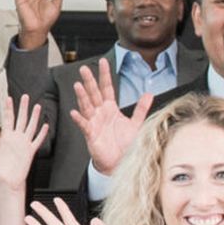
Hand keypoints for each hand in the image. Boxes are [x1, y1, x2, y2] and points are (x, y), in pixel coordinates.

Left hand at [0, 94, 47, 190]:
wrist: (7, 181)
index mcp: (6, 137)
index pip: (7, 119)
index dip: (8, 108)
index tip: (8, 98)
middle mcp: (16, 138)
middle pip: (21, 119)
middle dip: (23, 108)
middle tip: (25, 97)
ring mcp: (24, 144)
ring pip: (31, 127)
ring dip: (34, 117)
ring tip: (37, 107)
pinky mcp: (30, 151)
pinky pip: (38, 140)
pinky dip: (42, 134)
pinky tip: (45, 126)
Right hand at [70, 59, 151, 175]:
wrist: (120, 163)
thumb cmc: (125, 145)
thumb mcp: (136, 124)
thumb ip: (141, 108)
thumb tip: (149, 93)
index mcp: (111, 109)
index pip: (107, 88)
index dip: (105, 75)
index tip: (103, 61)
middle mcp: (101, 113)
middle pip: (94, 93)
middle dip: (89, 81)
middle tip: (84, 69)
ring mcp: (94, 123)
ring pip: (87, 106)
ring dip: (82, 96)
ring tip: (78, 85)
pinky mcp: (91, 135)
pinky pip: (84, 125)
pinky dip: (79, 119)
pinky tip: (74, 112)